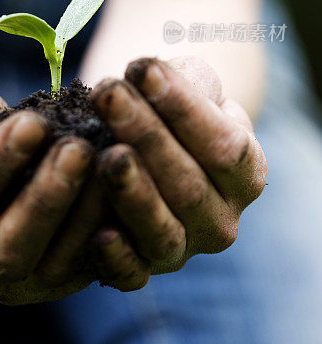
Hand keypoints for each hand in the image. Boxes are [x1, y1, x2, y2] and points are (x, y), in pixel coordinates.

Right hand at [0, 85, 95, 304]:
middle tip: (79, 148)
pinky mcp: (56, 282)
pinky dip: (110, 226)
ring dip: (85, 212)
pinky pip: (87, 265)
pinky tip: (131, 182)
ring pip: (53, 264)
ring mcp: (11, 289)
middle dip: (45, 197)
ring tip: (111, 158)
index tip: (31, 124)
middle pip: (5, 250)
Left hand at [90, 57, 266, 276]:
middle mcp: (222, 220)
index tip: (141, 69)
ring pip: (162, 230)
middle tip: (107, 95)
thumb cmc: (169, 111)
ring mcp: (183, 249)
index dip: (182, 107)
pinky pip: (132, 274)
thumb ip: (182, 81)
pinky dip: (116, 258)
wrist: (147, 150)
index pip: (222, 144)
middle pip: (187, 183)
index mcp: (245, 173)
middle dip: (144, 135)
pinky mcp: (144, 270)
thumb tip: (149, 75)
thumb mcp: (190, 88)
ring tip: (107, 156)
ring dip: (133, 194)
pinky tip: (98, 233)